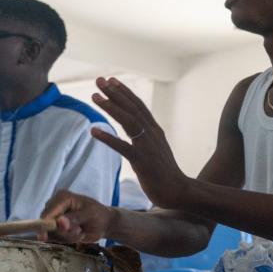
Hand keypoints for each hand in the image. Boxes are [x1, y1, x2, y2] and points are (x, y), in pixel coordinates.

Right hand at [42, 189, 117, 243]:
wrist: (104, 224)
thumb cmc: (99, 215)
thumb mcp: (90, 215)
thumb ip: (74, 218)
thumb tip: (59, 222)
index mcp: (62, 197)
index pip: (47, 213)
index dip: (48, 225)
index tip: (58, 232)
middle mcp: (53, 206)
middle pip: (46, 225)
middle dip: (64, 232)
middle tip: (80, 230)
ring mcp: (52, 217)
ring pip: (50, 233)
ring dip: (67, 236)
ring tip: (80, 231)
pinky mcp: (54, 228)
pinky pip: (54, 238)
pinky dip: (66, 239)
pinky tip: (77, 234)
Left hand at [89, 77, 189, 207]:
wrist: (178, 191)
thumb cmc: (165, 174)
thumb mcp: (157, 149)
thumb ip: (147, 137)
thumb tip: (139, 129)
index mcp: (155, 131)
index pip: (138, 106)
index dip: (124, 92)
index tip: (111, 80)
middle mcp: (152, 134)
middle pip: (132, 108)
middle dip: (115, 93)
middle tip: (100, 80)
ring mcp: (148, 147)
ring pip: (128, 121)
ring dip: (111, 107)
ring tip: (94, 97)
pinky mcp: (142, 161)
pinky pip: (123, 147)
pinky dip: (108, 138)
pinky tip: (93, 131)